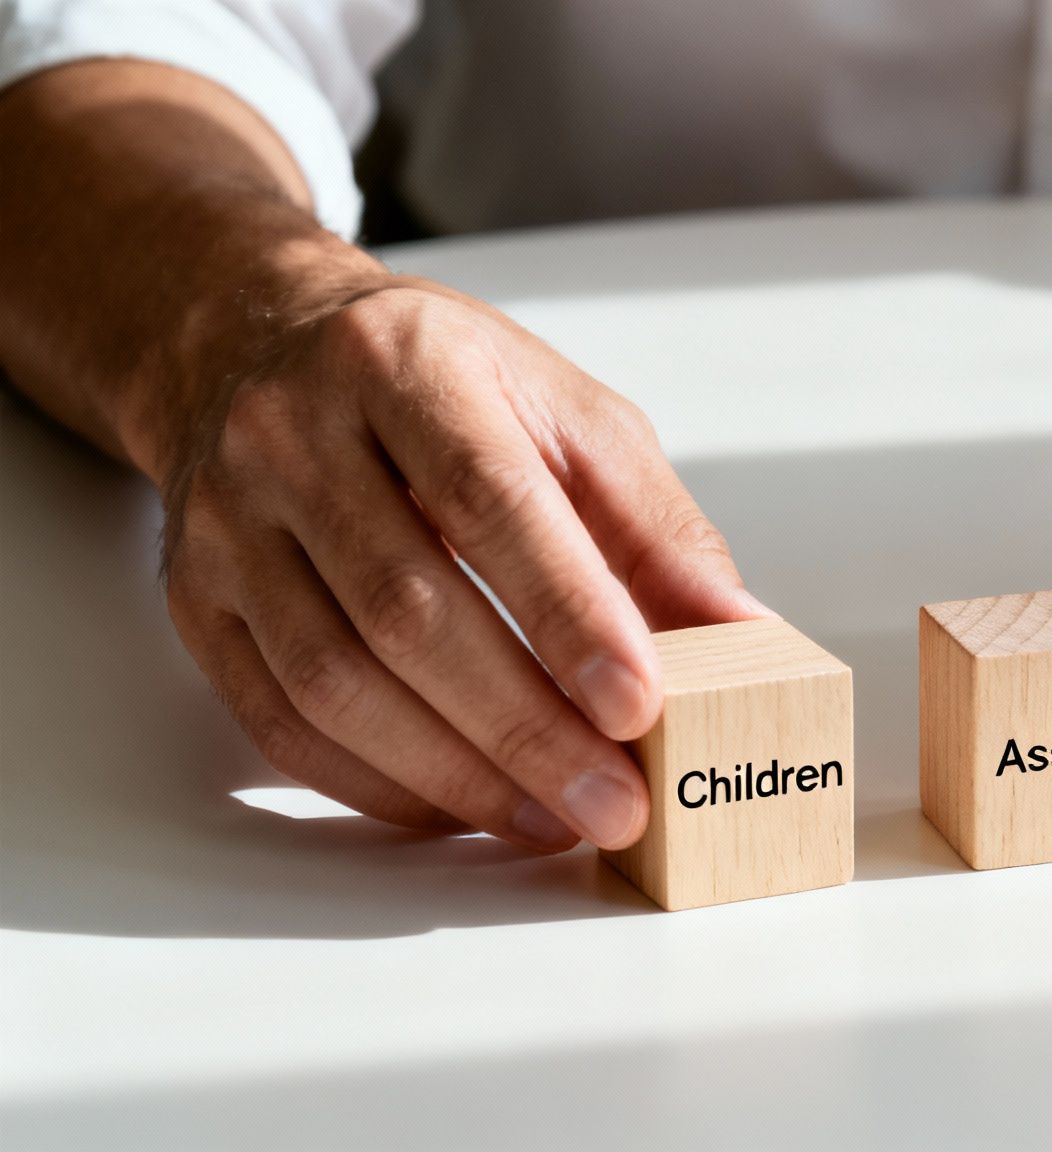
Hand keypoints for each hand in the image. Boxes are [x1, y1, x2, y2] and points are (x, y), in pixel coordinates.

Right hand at [0, 60, 768, 852]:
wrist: (258, 344)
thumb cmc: (441, 382)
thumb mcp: (567, 411)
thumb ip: (655, 522)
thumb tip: (742, 632)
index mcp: (404, 365)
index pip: (487, 500)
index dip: (566, 612)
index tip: (639, 702)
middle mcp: (293, 438)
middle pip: (406, 609)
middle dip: (522, 724)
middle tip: (612, 800)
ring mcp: (228, 525)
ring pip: (333, 680)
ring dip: (455, 773)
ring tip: (554, 817)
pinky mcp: (196, 602)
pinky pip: (281, 720)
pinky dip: (380, 783)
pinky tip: (462, 807)